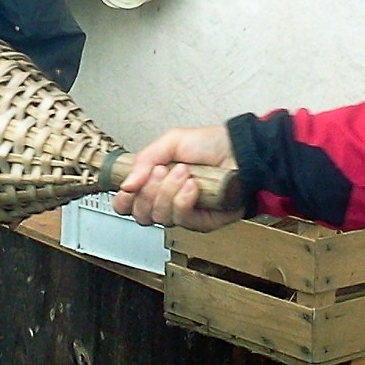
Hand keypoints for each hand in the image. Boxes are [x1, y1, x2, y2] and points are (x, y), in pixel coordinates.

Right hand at [113, 125, 243, 231]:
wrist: (241, 152)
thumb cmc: (211, 145)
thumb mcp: (172, 142)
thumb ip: (144, 160)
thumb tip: (126, 184)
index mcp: (155, 183)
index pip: (127, 204)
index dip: (123, 199)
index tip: (128, 186)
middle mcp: (166, 201)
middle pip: (139, 214)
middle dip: (147, 191)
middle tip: (161, 171)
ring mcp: (183, 213)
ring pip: (158, 216)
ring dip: (168, 191)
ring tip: (183, 173)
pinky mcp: (200, 223)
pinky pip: (181, 218)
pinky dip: (183, 199)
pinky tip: (192, 186)